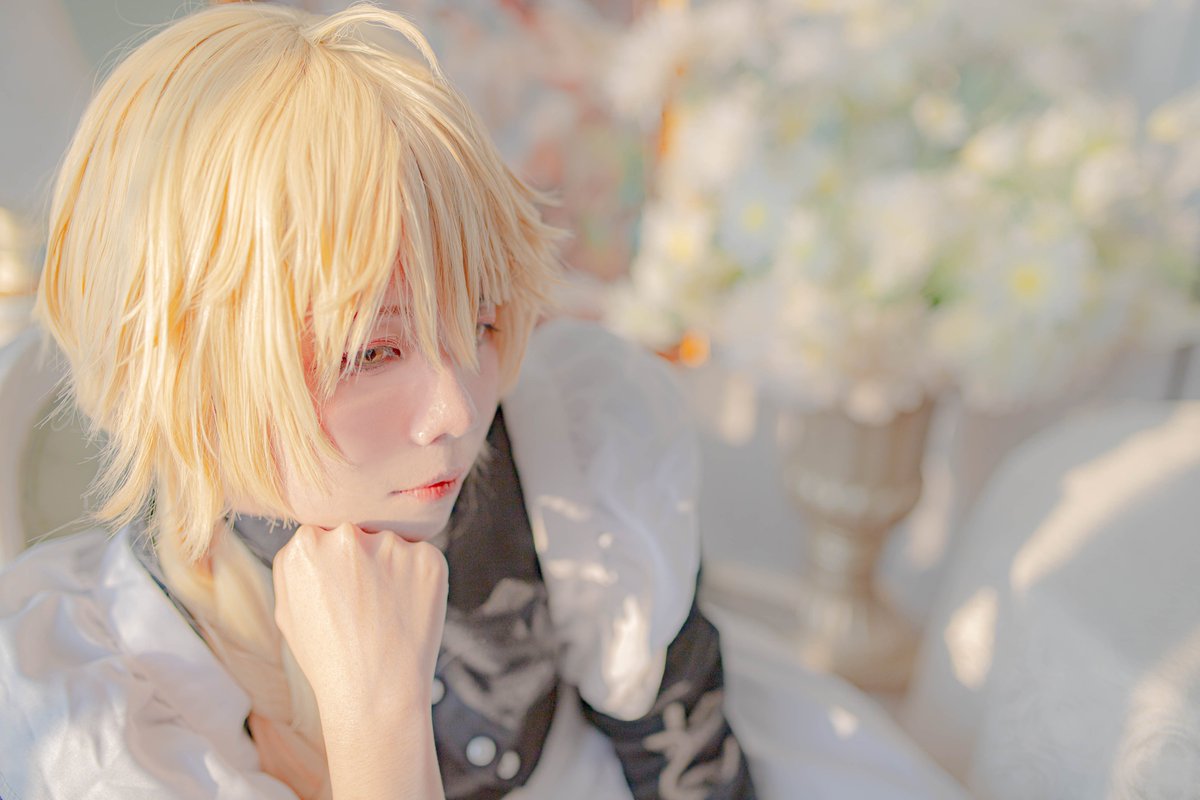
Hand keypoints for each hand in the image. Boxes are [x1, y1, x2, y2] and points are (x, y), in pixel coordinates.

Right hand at [272, 522, 447, 726]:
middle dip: (362, 563)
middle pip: (359, 535)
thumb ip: (296, 565)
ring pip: (392, 548)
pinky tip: (407, 613)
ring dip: (392, 571)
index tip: (340, 593)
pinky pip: (423, 561)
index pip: (325, 536)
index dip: (335, 567)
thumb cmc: (328, 657)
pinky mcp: (428, 558)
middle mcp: (347, 535)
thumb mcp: (287, 610)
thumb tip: (312, 538)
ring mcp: (391, 545)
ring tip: (386, 615)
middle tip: (366, 606)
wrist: (375, 693)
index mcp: (306, 543)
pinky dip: (419, 582)